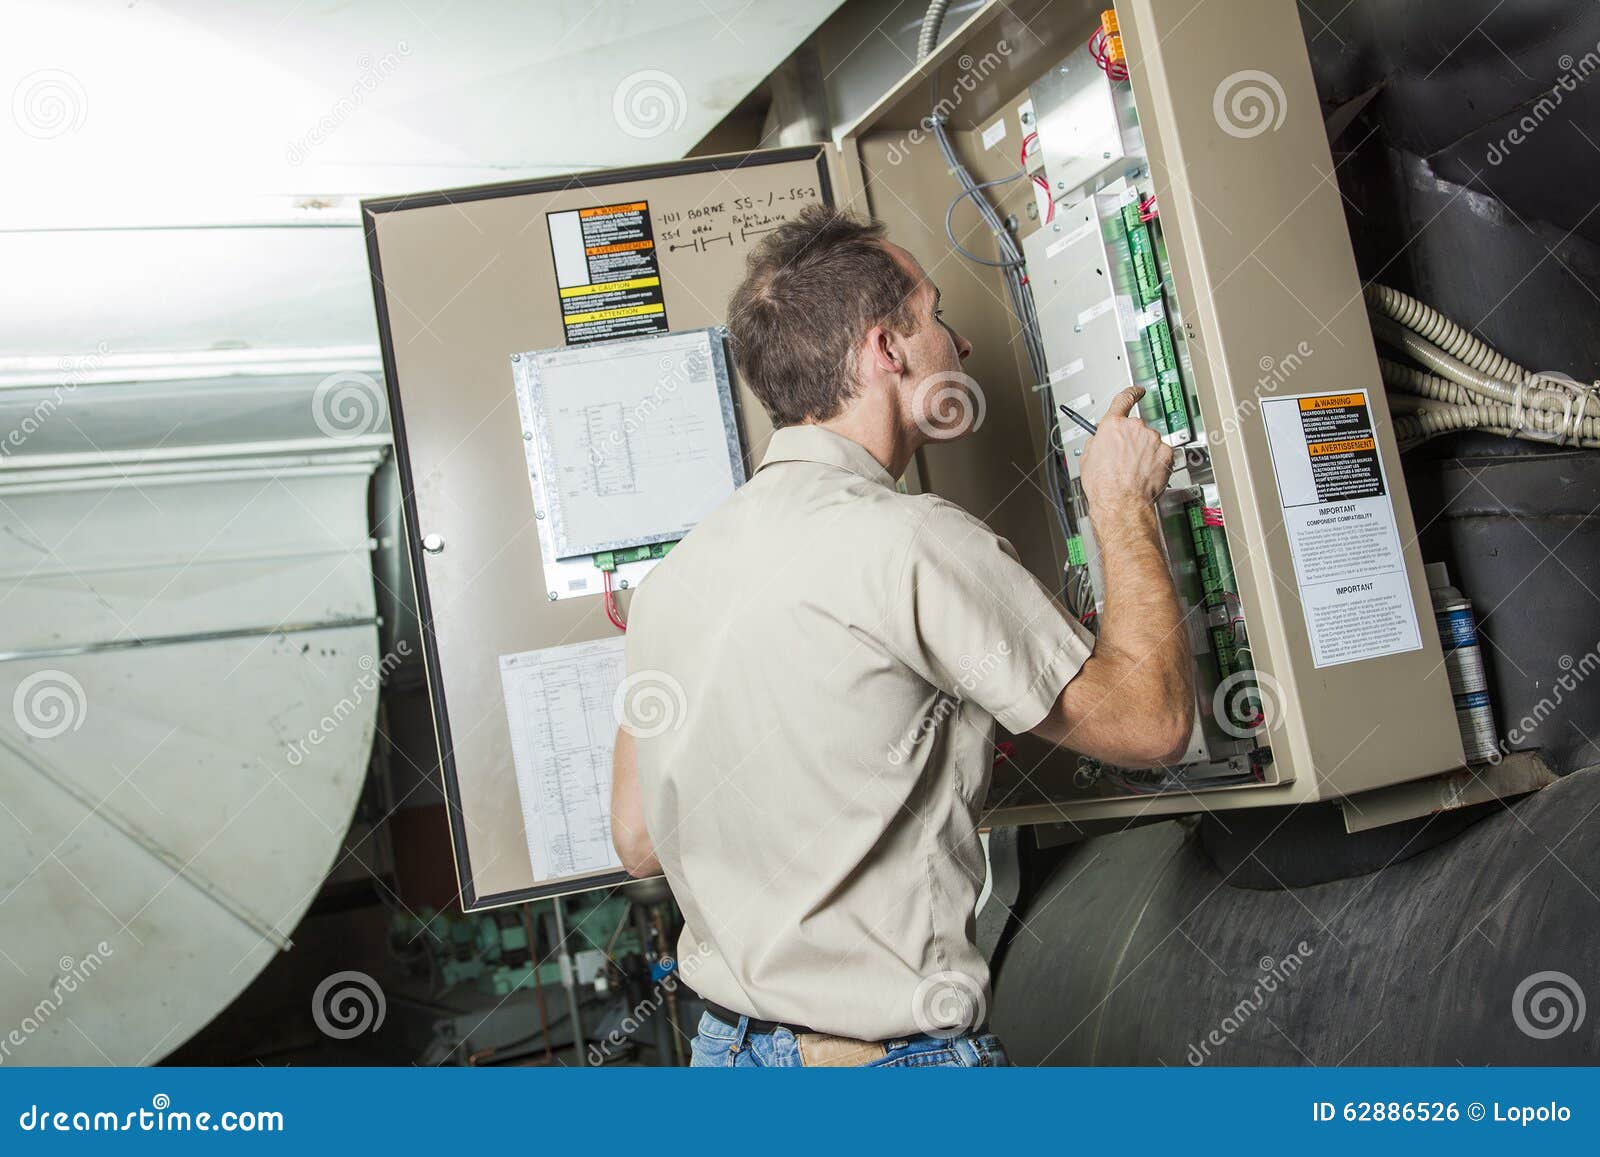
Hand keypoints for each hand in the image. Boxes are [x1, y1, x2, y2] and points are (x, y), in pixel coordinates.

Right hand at [1078, 387, 1174, 513]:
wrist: (1121, 502)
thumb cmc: (1103, 485)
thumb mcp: (1087, 458)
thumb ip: (1097, 441)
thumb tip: (1100, 439)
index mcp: (1113, 425)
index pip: (1124, 399)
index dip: (1132, 393)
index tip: (1137, 391)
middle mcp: (1135, 427)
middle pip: (1136, 427)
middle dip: (1132, 440)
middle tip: (1126, 458)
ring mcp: (1153, 439)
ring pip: (1150, 442)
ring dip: (1145, 452)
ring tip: (1134, 471)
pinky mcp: (1166, 453)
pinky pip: (1162, 454)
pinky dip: (1156, 462)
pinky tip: (1146, 474)